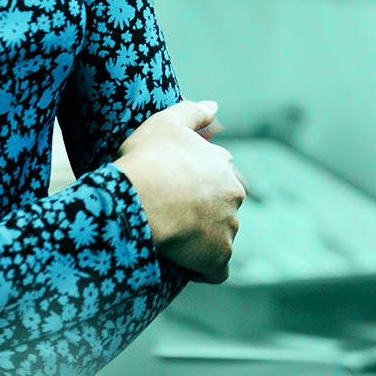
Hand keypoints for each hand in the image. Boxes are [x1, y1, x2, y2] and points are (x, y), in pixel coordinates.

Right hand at [113, 100, 246, 282]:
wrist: (141, 199)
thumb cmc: (150, 159)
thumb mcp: (167, 122)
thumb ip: (194, 112)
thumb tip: (215, 105)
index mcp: (224, 166)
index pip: (218, 176)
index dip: (197, 184)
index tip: (175, 189)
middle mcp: (234, 196)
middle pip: (223, 207)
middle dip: (205, 213)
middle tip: (172, 217)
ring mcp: (229, 227)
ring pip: (221, 236)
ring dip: (203, 240)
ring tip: (173, 242)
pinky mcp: (219, 257)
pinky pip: (217, 270)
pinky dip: (205, 270)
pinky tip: (186, 268)